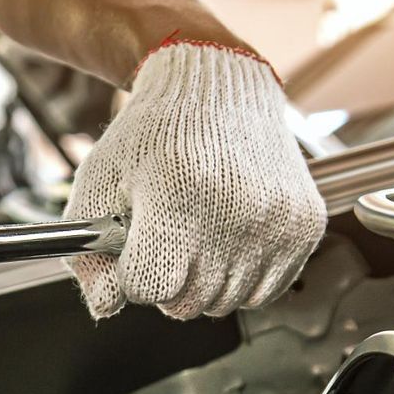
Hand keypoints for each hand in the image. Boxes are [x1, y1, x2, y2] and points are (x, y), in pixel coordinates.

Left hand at [66, 41, 325, 320]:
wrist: (218, 86)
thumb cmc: (151, 134)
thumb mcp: (99, 184)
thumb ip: (90, 256)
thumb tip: (107, 306)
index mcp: (174, 199)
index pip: (147, 288)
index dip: (133, 274)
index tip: (136, 248)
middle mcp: (231, 213)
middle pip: (186, 304)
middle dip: (166, 281)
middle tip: (167, 238)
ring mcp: (274, 222)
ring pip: (224, 304)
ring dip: (204, 283)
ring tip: (199, 233)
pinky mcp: (303, 227)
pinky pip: (265, 293)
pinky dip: (243, 278)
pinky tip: (230, 239)